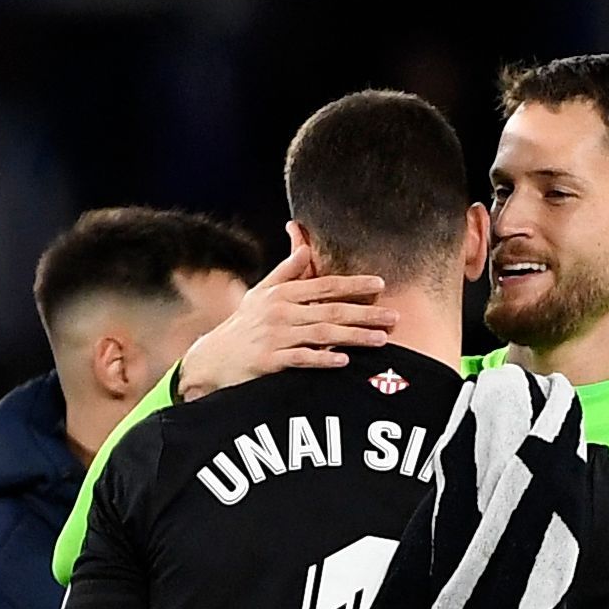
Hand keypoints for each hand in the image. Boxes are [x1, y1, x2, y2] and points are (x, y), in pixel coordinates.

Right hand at [178, 238, 395, 401]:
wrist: (214, 358)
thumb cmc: (243, 325)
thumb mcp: (261, 294)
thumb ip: (285, 272)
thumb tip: (304, 248)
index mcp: (282, 293)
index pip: (325, 286)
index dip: (353, 285)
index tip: (380, 285)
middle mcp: (280, 312)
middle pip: (331, 311)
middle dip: (365, 313)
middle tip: (394, 317)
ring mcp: (275, 337)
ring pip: (322, 335)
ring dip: (354, 337)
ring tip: (381, 340)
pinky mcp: (270, 361)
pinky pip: (302, 359)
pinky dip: (323, 360)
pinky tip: (344, 361)